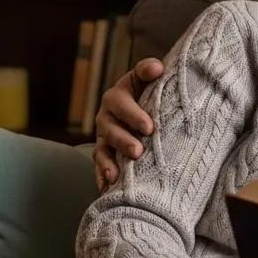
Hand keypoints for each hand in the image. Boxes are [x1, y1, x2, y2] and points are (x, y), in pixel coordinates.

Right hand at [93, 58, 163, 190]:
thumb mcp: (146, 79)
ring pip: (103, 150)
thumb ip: (149, 70)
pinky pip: (100, 167)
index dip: (133, 114)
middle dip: (123, 141)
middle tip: (138, 152)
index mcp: (117, 96)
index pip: (121, 103)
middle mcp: (107, 116)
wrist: (141, 109)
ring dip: (109, 162)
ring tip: (117, 175)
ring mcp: (104, 137)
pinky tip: (107, 189)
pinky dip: (102, 177)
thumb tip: (158, 68)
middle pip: (110, 129)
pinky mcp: (104, 154)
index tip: (149, 128)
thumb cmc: (148, 92)